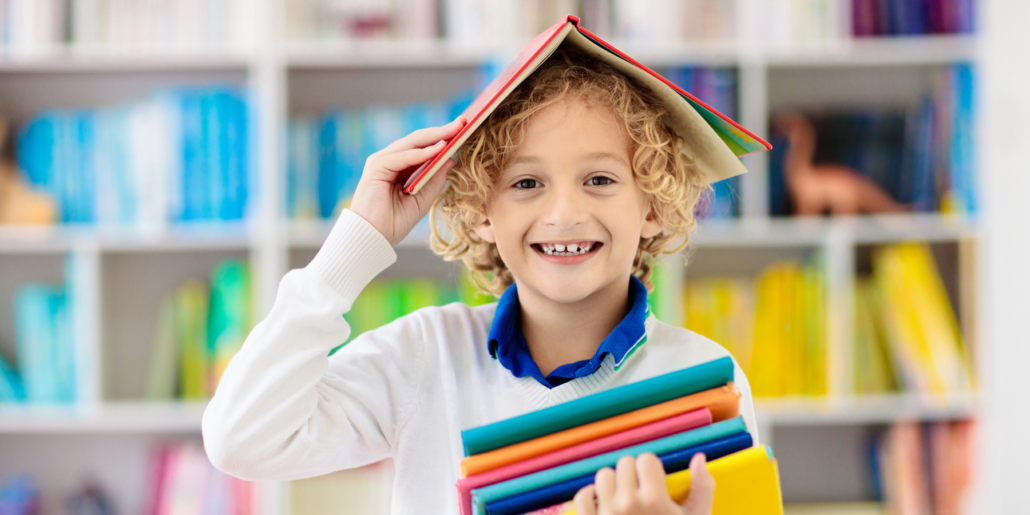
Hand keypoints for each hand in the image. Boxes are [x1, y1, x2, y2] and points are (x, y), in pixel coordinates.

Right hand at [349, 116, 466, 245]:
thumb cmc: (394, 222)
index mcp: (400, 167)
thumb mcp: (423, 199)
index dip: (443, 138)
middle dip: (442, 132)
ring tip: (454, 131)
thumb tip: (450, 159)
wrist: (373, 238)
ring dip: (434, 137)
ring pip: (412, 143)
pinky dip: (421, 153)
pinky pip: (403, 156)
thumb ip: (434, 179)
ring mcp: (382, 161)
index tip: (463, 130)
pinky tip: (438, 149)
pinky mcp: (376, 167)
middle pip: (419, 140)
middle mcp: (391, 161)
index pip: (423, 147)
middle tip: (462, 122)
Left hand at [573, 453, 714, 514]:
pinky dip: (590, 496)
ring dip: (613, 483)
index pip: (645, 459)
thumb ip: (702, 488)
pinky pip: (582, 496)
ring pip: (603, 476)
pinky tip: (603, 503)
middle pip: (624, 464)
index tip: (655, 481)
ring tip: (623, 497)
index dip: (652, 468)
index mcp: (654, 500)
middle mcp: (627, 503)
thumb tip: (699, 458)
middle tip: (641, 490)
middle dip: (633, 474)